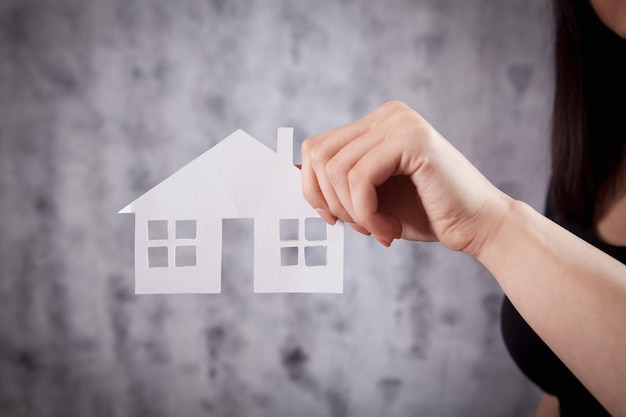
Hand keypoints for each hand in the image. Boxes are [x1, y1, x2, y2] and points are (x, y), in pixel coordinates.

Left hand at [301, 100, 511, 254]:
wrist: (479, 227)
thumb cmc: (426, 214)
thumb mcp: (370, 197)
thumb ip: (337, 183)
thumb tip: (290, 174)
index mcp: (376, 124)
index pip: (316, 147)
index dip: (313, 188)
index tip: (333, 219)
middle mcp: (388, 115)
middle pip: (318, 154)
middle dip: (329, 201)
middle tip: (360, 227)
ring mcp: (400, 122)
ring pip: (335, 168)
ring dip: (352, 212)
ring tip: (379, 229)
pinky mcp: (412, 139)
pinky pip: (359, 177)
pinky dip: (365, 212)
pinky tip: (388, 228)